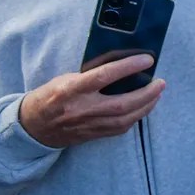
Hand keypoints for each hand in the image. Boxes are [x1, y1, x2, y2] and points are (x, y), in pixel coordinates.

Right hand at [19, 54, 164, 147]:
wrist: (33, 127)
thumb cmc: (50, 96)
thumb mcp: (66, 78)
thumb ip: (90, 74)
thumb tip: (121, 64)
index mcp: (71, 89)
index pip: (104, 76)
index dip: (128, 67)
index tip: (147, 60)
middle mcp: (81, 109)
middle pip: (122, 104)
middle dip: (146, 93)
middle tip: (160, 82)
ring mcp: (88, 125)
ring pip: (125, 119)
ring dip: (146, 106)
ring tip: (157, 93)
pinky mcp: (93, 135)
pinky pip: (120, 128)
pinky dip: (135, 116)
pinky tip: (143, 107)